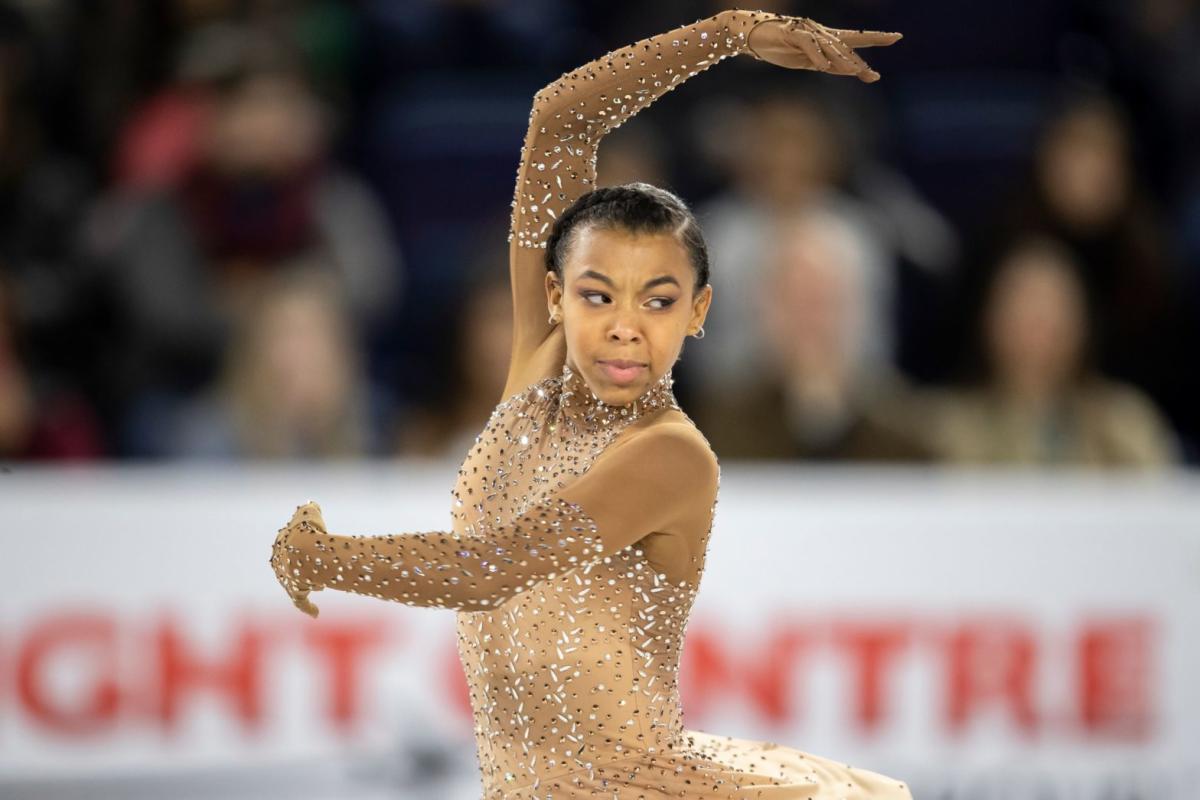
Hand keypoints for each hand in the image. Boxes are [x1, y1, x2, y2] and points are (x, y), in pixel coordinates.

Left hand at [270, 501, 327, 617]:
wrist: (305, 549)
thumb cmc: (308, 529)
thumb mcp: (310, 513)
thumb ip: (310, 509)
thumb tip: (311, 505)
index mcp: (280, 545)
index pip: (289, 547)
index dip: (304, 545)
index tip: (315, 545)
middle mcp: (279, 564)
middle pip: (292, 567)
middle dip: (303, 567)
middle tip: (316, 567)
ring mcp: (286, 579)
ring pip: (297, 583)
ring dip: (308, 583)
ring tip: (320, 583)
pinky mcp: (295, 592)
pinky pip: (301, 602)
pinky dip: (308, 607)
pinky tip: (315, 613)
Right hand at [745, 15, 900, 82]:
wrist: (754, 36)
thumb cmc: (781, 48)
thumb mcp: (808, 61)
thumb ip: (830, 65)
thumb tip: (852, 71)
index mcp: (827, 40)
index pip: (856, 38)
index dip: (876, 37)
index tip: (897, 37)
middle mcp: (821, 33)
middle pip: (845, 45)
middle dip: (858, 59)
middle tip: (871, 73)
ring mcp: (807, 32)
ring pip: (829, 46)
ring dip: (842, 60)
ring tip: (855, 72)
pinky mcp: (792, 33)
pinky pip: (808, 44)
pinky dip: (816, 55)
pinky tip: (823, 67)